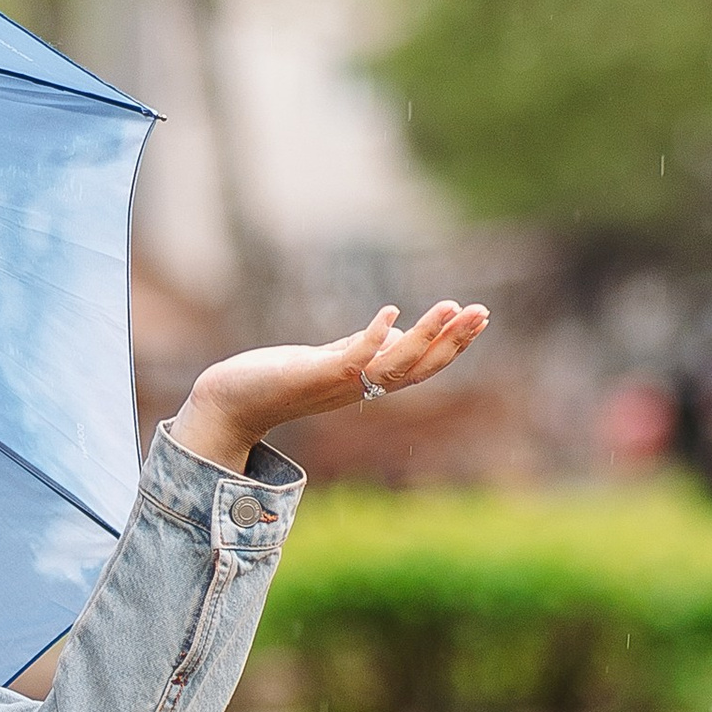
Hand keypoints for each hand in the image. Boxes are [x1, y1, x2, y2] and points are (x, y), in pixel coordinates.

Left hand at [168, 300, 491, 473]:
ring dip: (425, 339)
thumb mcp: (329, 361)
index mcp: (366, 384)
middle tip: (483, 312)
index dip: (453, 345)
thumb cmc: (278, 381)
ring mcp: (337, 384)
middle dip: (453, 342)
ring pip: (393, 367)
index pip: (421, 367)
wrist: (229, 404)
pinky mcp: (311, 377)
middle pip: (418, 369)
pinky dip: (374, 338)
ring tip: (450, 307)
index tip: (480, 318)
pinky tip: (391, 311)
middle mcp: (358, 389)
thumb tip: (399, 333)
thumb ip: (364, 349)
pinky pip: (351, 360)